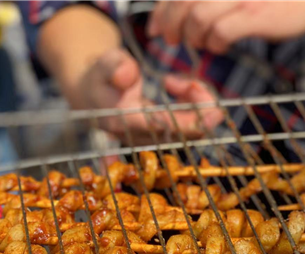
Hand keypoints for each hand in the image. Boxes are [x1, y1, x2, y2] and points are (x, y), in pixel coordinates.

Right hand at [74, 48, 223, 142]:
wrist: (94, 95)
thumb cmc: (101, 77)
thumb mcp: (104, 63)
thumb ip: (114, 67)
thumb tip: (126, 77)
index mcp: (126, 122)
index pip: (164, 128)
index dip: (191, 120)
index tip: (209, 106)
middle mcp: (142, 137)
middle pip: (185, 133)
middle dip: (200, 107)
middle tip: (194, 83)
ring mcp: (154, 140)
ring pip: (192, 131)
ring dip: (198, 104)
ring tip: (187, 82)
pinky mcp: (164, 136)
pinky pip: (190, 128)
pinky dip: (195, 107)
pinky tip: (184, 88)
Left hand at [147, 1, 304, 52]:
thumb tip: (175, 15)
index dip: (160, 11)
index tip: (155, 28)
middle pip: (181, 3)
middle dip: (171, 26)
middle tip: (174, 40)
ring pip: (197, 17)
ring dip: (194, 36)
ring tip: (203, 43)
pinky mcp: (256, 13)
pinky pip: (221, 32)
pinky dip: (215, 43)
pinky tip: (221, 46)